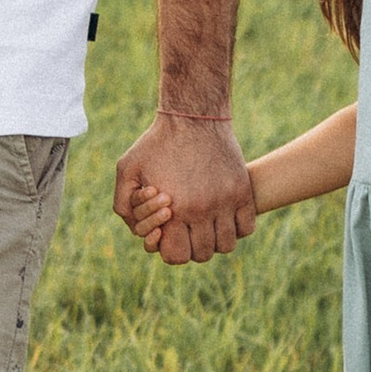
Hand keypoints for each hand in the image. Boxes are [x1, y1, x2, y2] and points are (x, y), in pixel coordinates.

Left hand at [113, 112, 254, 263]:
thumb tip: (139, 232)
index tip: (172, 236)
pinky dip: (236, 228)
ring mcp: (226, 201)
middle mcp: (202, 210)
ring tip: (207, 226)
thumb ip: (124, 204)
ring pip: (226, 245)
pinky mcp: (242, 191)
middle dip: (193, 247)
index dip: (172, 250)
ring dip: (216, 240)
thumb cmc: (156, 143)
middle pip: (202, 254)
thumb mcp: (128, 169)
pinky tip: (224, 215)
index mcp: (174, 210)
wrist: (192, 115)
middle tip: (189, 230)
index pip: (176, 256)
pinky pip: (246, 228)